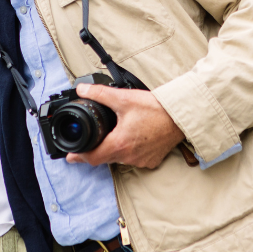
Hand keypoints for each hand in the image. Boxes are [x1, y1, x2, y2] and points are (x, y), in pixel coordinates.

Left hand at [66, 84, 184, 168]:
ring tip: (116, 134)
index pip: (92, 157)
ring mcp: (142, 160)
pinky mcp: (152, 160)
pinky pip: (136, 159)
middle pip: (106, 158)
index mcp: (119, 144)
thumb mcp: (124, 98)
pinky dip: (131, 150)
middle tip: (92, 140)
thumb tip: (82, 90)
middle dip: (97, 149)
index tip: (71, 156)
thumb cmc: (155, 109)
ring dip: (116, 149)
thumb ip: (100, 94)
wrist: (181, 117)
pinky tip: (134, 138)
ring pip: (121, 158)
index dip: (80, 157)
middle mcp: (129, 156)